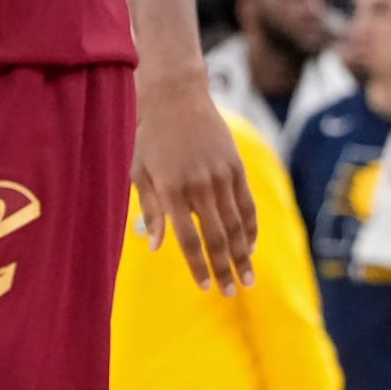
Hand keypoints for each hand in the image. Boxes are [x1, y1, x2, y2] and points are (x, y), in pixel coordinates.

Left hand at [133, 78, 256, 294]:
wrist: (176, 97)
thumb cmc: (149, 136)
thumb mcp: (138, 170)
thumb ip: (149, 210)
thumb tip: (153, 246)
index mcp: (171, 189)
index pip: (188, 238)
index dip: (197, 265)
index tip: (204, 286)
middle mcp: (199, 185)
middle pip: (216, 237)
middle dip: (224, 268)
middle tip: (229, 292)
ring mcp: (221, 176)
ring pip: (237, 225)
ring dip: (243, 255)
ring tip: (246, 279)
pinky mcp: (236, 167)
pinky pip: (247, 205)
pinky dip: (251, 228)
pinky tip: (252, 246)